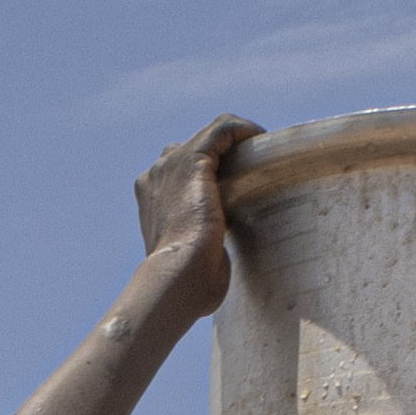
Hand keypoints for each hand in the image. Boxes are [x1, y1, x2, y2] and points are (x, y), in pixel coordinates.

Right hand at [131, 116, 264, 306]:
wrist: (177, 279)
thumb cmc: (187, 286)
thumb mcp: (190, 263)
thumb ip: (201, 250)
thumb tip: (220, 264)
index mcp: (151, 201)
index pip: (178, 173)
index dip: (210, 176)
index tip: (239, 189)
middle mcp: (155, 177)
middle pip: (191, 149)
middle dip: (224, 157)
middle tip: (255, 175)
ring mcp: (171, 165)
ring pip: (210, 135)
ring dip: (238, 141)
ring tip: (264, 156)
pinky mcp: (193, 160)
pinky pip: (223, 128)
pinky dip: (244, 130)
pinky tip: (263, 140)